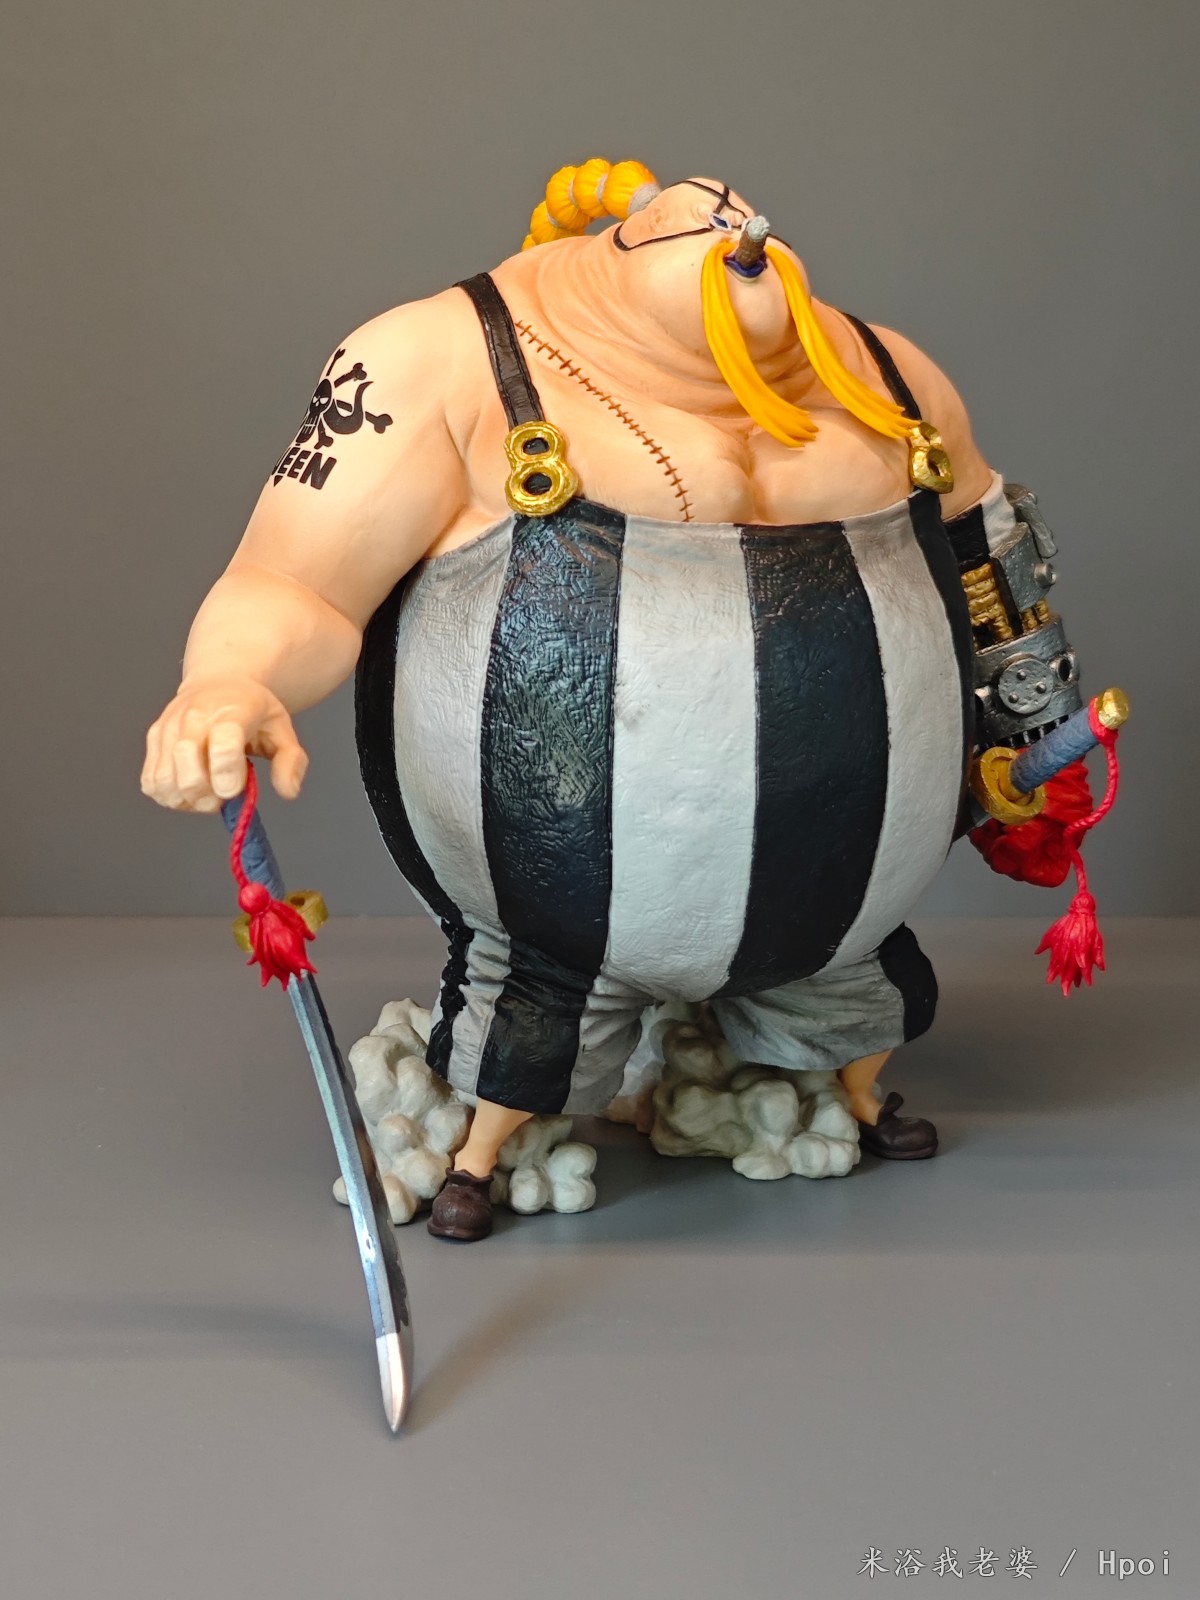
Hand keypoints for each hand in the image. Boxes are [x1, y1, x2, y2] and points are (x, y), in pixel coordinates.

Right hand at [141, 679, 307, 811]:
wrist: (219, 681)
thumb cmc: (251, 709)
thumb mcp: (282, 729)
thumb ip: (290, 760)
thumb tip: (288, 791)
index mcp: (231, 711)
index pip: (223, 743)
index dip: (227, 774)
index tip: (234, 791)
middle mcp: (194, 716)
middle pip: (186, 763)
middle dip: (205, 793)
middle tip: (222, 796)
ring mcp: (169, 727)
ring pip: (164, 779)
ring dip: (186, 799)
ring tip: (207, 792)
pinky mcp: (154, 740)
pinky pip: (152, 782)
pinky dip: (170, 796)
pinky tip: (190, 789)